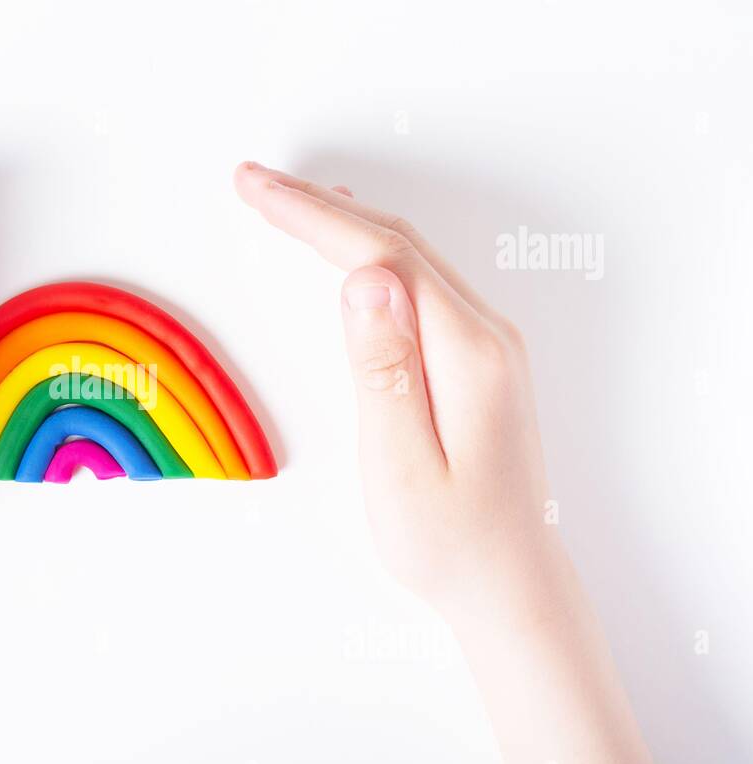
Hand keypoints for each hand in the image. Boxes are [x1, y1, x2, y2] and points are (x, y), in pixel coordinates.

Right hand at [234, 161, 559, 626]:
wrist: (510, 583)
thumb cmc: (450, 541)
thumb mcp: (403, 465)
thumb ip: (384, 370)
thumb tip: (365, 280)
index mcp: (468, 354)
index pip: (382, 257)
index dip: (313, 218)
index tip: (257, 189)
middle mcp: (486, 336)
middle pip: (398, 242)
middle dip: (320, 207)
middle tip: (254, 180)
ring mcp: (486, 345)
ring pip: (410, 257)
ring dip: (345, 223)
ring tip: (287, 199)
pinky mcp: (476, 360)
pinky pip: (420, 284)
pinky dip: (374, 252)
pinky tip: (353, 248)